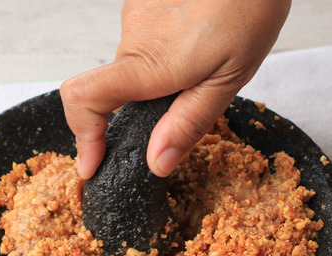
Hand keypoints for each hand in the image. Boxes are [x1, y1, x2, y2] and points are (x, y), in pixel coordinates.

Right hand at [59, 0, 290, 178]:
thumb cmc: (250, 7)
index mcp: (151, 64)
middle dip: (143, 106)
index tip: (94, 163)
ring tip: (204, 59)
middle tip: (188, 98)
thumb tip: (157, 163)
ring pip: (133, 64)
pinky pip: (144, 39)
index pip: (84, 100)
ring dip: (159, 75)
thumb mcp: (229, 78)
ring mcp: (134, 14)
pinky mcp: (142, 2)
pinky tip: (199, 36)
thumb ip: (189, 122)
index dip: (82, 137)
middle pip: (113, 89)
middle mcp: (132, 38)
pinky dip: (165, 49)